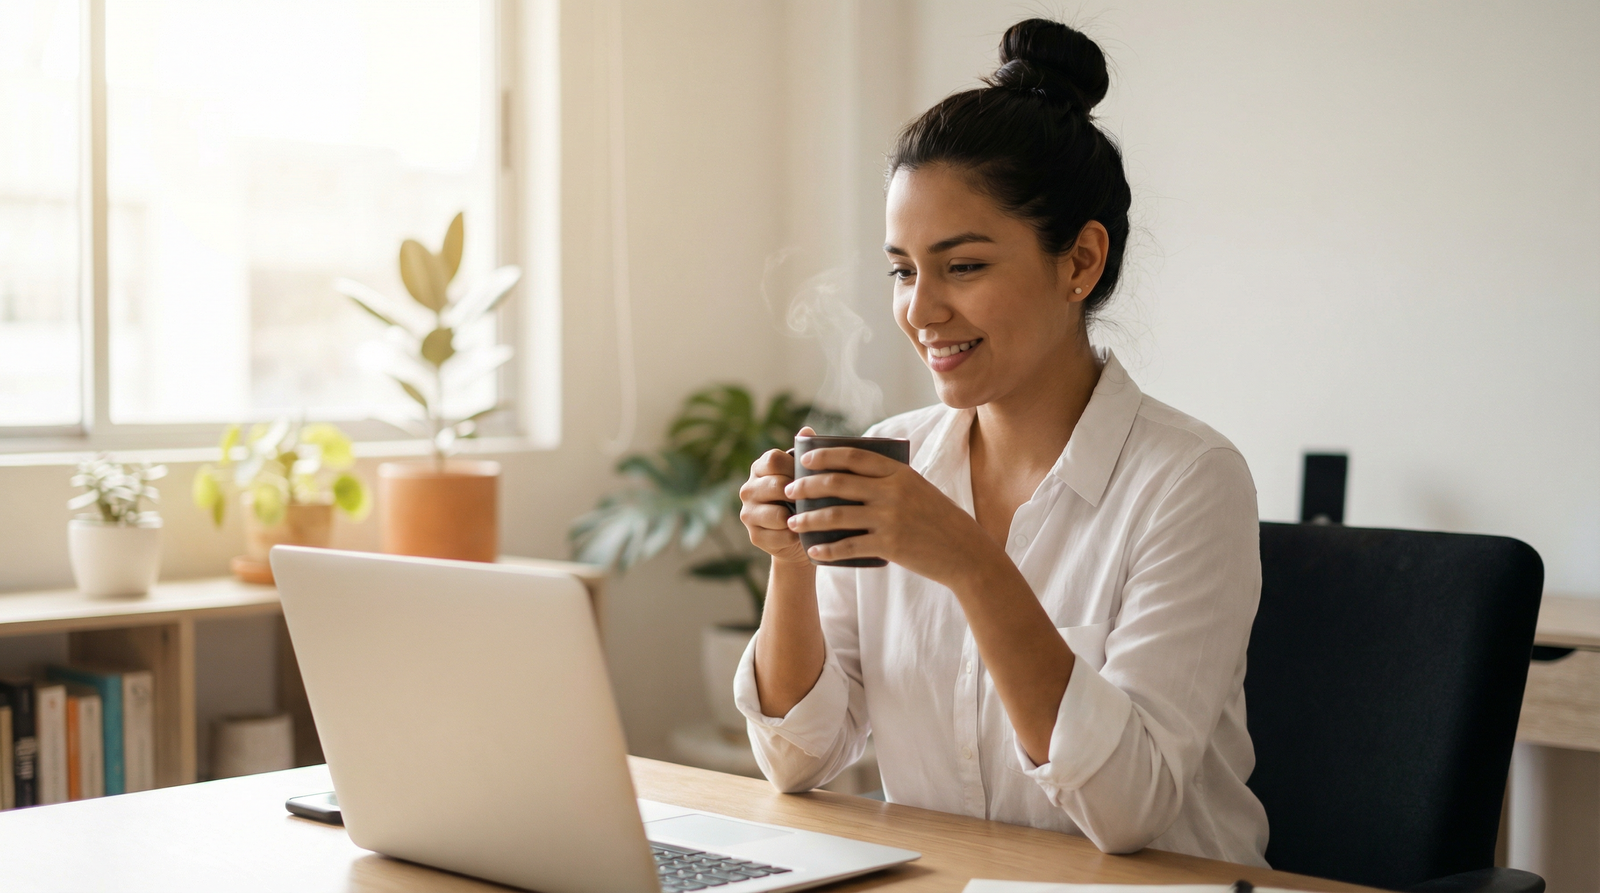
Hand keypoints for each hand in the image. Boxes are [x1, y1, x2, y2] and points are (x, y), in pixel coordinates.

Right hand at [738, 427, 812, 566]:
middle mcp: (748, 488)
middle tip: (815, 499)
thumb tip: (807, 430)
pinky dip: (795, 536)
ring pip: (776, 514)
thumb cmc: (805, 499)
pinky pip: (779, 535)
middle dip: (798, 494)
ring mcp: (748, 513)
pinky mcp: (754, 536)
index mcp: (760, 468)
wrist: (801, 536)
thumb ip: (806, 453)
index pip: (773, 459)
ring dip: (797, 518)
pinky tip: (802, 533)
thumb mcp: (806, 476)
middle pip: (775, 486)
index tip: (811, 476)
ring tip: (809, 518)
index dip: (794, 467)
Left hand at [783, 445, 1000, 585]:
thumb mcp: (918, 489)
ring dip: (809, 518)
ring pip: (836, 514)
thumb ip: (889, 480)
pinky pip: (848, 546)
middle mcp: (892, 491)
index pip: (854, 456)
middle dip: (807, 486)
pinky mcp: (888, 545)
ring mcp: (890, 518)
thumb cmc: (938, 519)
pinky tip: (814, 550)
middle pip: (838, 483)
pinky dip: (827, 549)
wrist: (965, 551)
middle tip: (790, 491)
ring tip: (793, 523)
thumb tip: (850, 475)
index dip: (825, 455)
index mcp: (899, 473)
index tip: (804, 459)